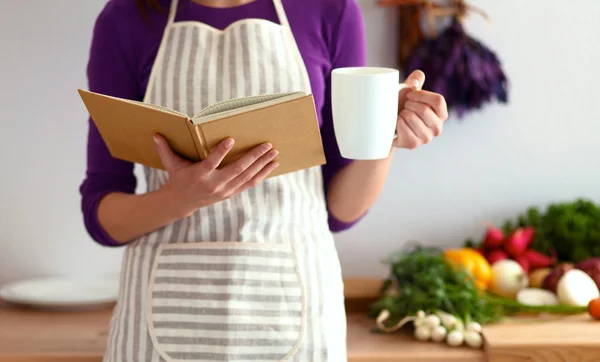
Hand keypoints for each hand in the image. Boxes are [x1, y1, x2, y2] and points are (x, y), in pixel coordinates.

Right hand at [153, 134, 278, 216]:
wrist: (182, 202)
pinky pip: (250, 183)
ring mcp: (225, 190)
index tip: (231, 139)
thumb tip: (156, 134)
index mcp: (200, 175)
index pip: (212, 162)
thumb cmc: (178, 177)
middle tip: (267, 145)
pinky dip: (262, 174)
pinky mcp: (231, 193)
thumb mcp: (171, 164)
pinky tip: (272, 165)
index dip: (221, 152)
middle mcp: (215, 184)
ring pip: (247, 177)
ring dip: (262, 165)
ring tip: (275, 153)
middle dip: (254, 157)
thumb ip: (165, 149)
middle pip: (237, 169)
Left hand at [394, 70, 447, 148]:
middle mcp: (437, 128)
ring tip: (402, 115)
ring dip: (402, 113)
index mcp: (442, 114)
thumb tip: (414, 84)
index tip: (409, 94)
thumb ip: (416, 79)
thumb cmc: (402, 105)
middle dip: (409, 104)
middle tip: (404, 107)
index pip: (438, 101)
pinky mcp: (413, 144)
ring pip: (411, 118)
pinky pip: (403, 128)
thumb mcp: (410, 90)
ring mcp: (426, 138)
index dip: (421, 95)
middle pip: (423, 110)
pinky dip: (397, 122)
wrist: (389, 124)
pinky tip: (397, 123)